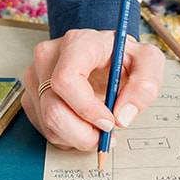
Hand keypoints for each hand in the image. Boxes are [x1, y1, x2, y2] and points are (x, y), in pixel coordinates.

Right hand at [22, 29, 163, 149]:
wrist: (105, 53)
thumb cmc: (123, 56)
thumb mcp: (148, 63)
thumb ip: (144, 87)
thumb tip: (123, 117)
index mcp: (79, 42)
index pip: (66, 79)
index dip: (85, 108)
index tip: (108, 122)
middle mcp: (50, 55)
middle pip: (53, 108)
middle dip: (83, 133)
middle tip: (106, 136)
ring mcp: (36, 74)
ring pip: (48, 122)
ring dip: (76, 137)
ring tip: (98, 128)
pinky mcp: (32, 93)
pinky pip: (44, 127)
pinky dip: (66, 136)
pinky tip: (83, 124)